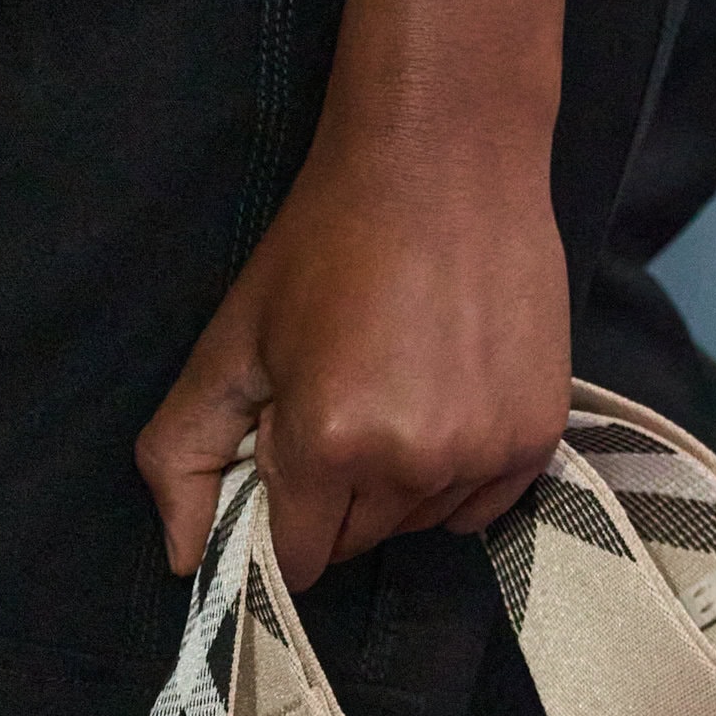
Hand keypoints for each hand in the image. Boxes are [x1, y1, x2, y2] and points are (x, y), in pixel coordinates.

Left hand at [137, 124, 570, 592]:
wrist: (446, 156)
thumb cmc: (328, 240)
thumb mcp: (233, 340)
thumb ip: (184, 453)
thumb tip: (180, 559)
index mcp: (329, 443)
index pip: (298, 558)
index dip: (284, 516)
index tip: (291, 458)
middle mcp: (412, 464)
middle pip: (358, 545)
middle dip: (337, 499)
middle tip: (344, 406)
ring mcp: (482, 452)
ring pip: (420, 526)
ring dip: (400, 488)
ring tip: (400, 393)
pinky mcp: (535, 437)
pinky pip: (481, 509)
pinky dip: (458, 478)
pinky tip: (447, 403)